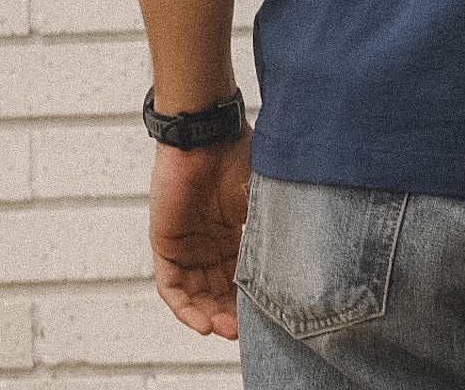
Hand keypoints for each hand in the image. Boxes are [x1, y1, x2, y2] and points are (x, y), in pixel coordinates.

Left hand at [148, 123, 252, 339]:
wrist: (205, 134)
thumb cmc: (238, 155)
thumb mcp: (262, 197)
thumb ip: (272, 227)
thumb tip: (300, 262)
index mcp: (233, 230)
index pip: (240, 275)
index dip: (250, 298)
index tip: (266, 318)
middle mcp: (209, 241)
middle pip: (218, 290)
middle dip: (231, 313)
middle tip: (244, 331)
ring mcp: (186, 244)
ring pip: (196, 294)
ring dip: (209, 315)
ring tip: (226, 329)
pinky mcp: (165, 244)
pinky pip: (172, 286)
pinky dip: (185, 307)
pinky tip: (202, 322)